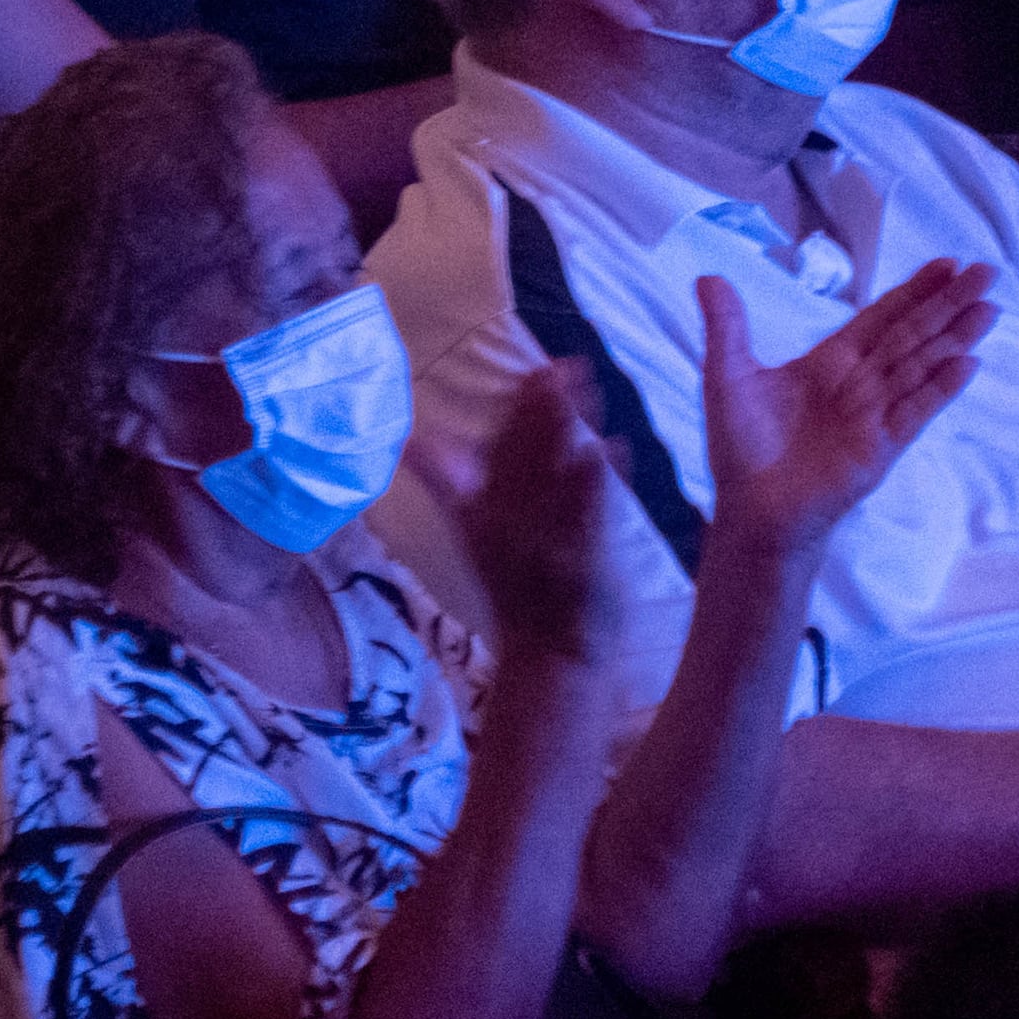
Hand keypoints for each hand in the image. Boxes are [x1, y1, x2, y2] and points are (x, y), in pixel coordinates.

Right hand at [452, 358, 631, 668]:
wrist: (548, 654)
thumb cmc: (515, 588)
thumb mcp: (471, 534)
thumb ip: (444, 481)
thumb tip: (410, 441)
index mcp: (484, 511)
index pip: (498, 451)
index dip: (518, 409)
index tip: (534, 370)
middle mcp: (513, 522)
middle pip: (527, 456)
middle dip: (543, 411)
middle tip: (559, 364)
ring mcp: (551, 540)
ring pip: (557, 476)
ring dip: (570, 432)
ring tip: (585, 387)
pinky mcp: (587, 560)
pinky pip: (589, 516)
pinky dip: (596, 484)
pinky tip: (609, 447)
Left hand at [697, 265, 988, 559]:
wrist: (750, 510)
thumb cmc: (741, 448)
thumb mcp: (727, 376)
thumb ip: (727, 327)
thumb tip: (708, 277)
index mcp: (830, 361)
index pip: (882, 317)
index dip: (914, 290)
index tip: (947, 263)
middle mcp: (860, 383)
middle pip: (912, 334)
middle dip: (948, 303)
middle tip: (986, 271)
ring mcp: (874, 415)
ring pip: (921, 366)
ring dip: (955, 337)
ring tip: (989, 309)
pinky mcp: (879, 448)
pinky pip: (914, 412)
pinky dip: (940, 389)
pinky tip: (968, 363)